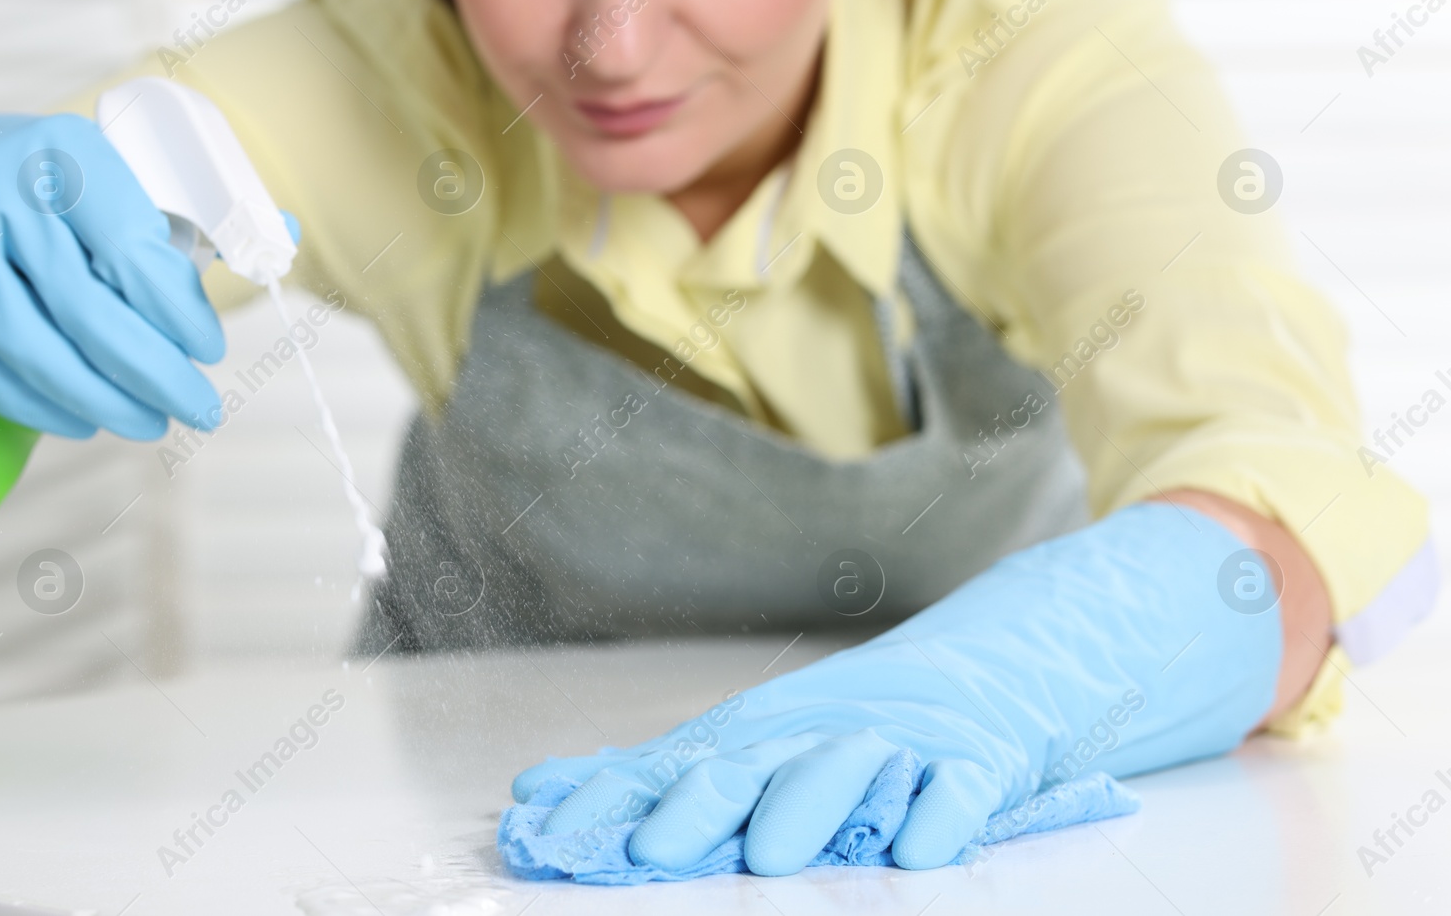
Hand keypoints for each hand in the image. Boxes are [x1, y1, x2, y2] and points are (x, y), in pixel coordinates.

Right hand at [0, 110, 224, 438]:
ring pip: (32, 349)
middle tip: (198, 407)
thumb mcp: (108, 174)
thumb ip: (190, 211)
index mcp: (63, 155)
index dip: (178, 312)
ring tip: (151, 421)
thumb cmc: (40, 186)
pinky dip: (39, 405)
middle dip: (154, 373)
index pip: (132, 249)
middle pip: (87, 310)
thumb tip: (284, 231)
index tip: (208, 350)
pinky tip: (84, 418)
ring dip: (101, 399)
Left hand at [513, 503, 1284, 875]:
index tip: (549, 833)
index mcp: (762, 734)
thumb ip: (649, 776)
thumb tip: (534, 791)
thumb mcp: (750, 747)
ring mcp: (901, 743)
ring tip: (771, 858)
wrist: (993, 668)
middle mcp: (821, 734)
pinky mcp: (978, 759)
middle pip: (756, 764)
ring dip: (810, 810)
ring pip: (852, 772)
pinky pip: (962, 788)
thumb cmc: (851, 726)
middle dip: (700, 805)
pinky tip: (918, 848)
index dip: (616, 799)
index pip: (678, 765)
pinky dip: (941, 812)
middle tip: (654, 849)